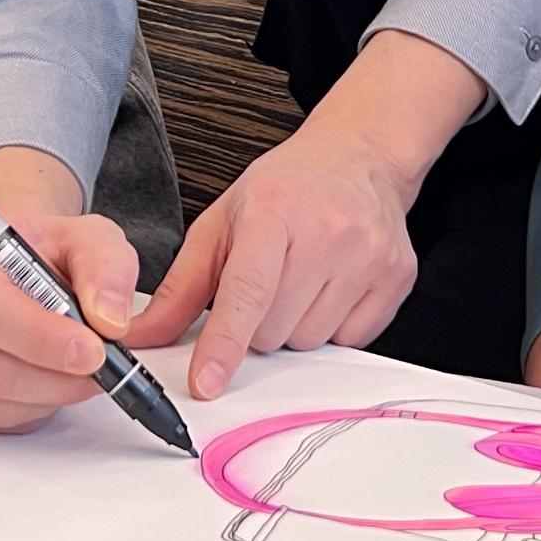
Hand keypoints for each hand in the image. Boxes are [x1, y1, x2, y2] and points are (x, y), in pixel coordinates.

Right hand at [0, 147, 140, 434]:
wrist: (14, 264)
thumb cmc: (41, 251)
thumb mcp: (86, 237)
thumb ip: (105, 268)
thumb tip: (109, 320)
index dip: (40, 338)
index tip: (91, 350)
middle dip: (54, 377)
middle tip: (99, 369)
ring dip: (47, 397)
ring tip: (77, 372)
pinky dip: (28, 410)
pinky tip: (47, 382)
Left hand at [128, 122, 422, 398]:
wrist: (358, 158)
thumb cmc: (286, 190)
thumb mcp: (221, 223)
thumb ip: (181, 286)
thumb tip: (144, 335)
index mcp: (273, 211)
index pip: (245, 292)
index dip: (223, 344)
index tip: (206, 382)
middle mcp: (327, 231)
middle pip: (273, 330)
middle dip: (257, 323)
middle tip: (267, 281)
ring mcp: (368, 255)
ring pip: (309, 342)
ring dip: (293, 325)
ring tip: (300, 277)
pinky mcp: (396, 277)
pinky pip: (350, 341)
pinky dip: (331, 326)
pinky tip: (330, 284)